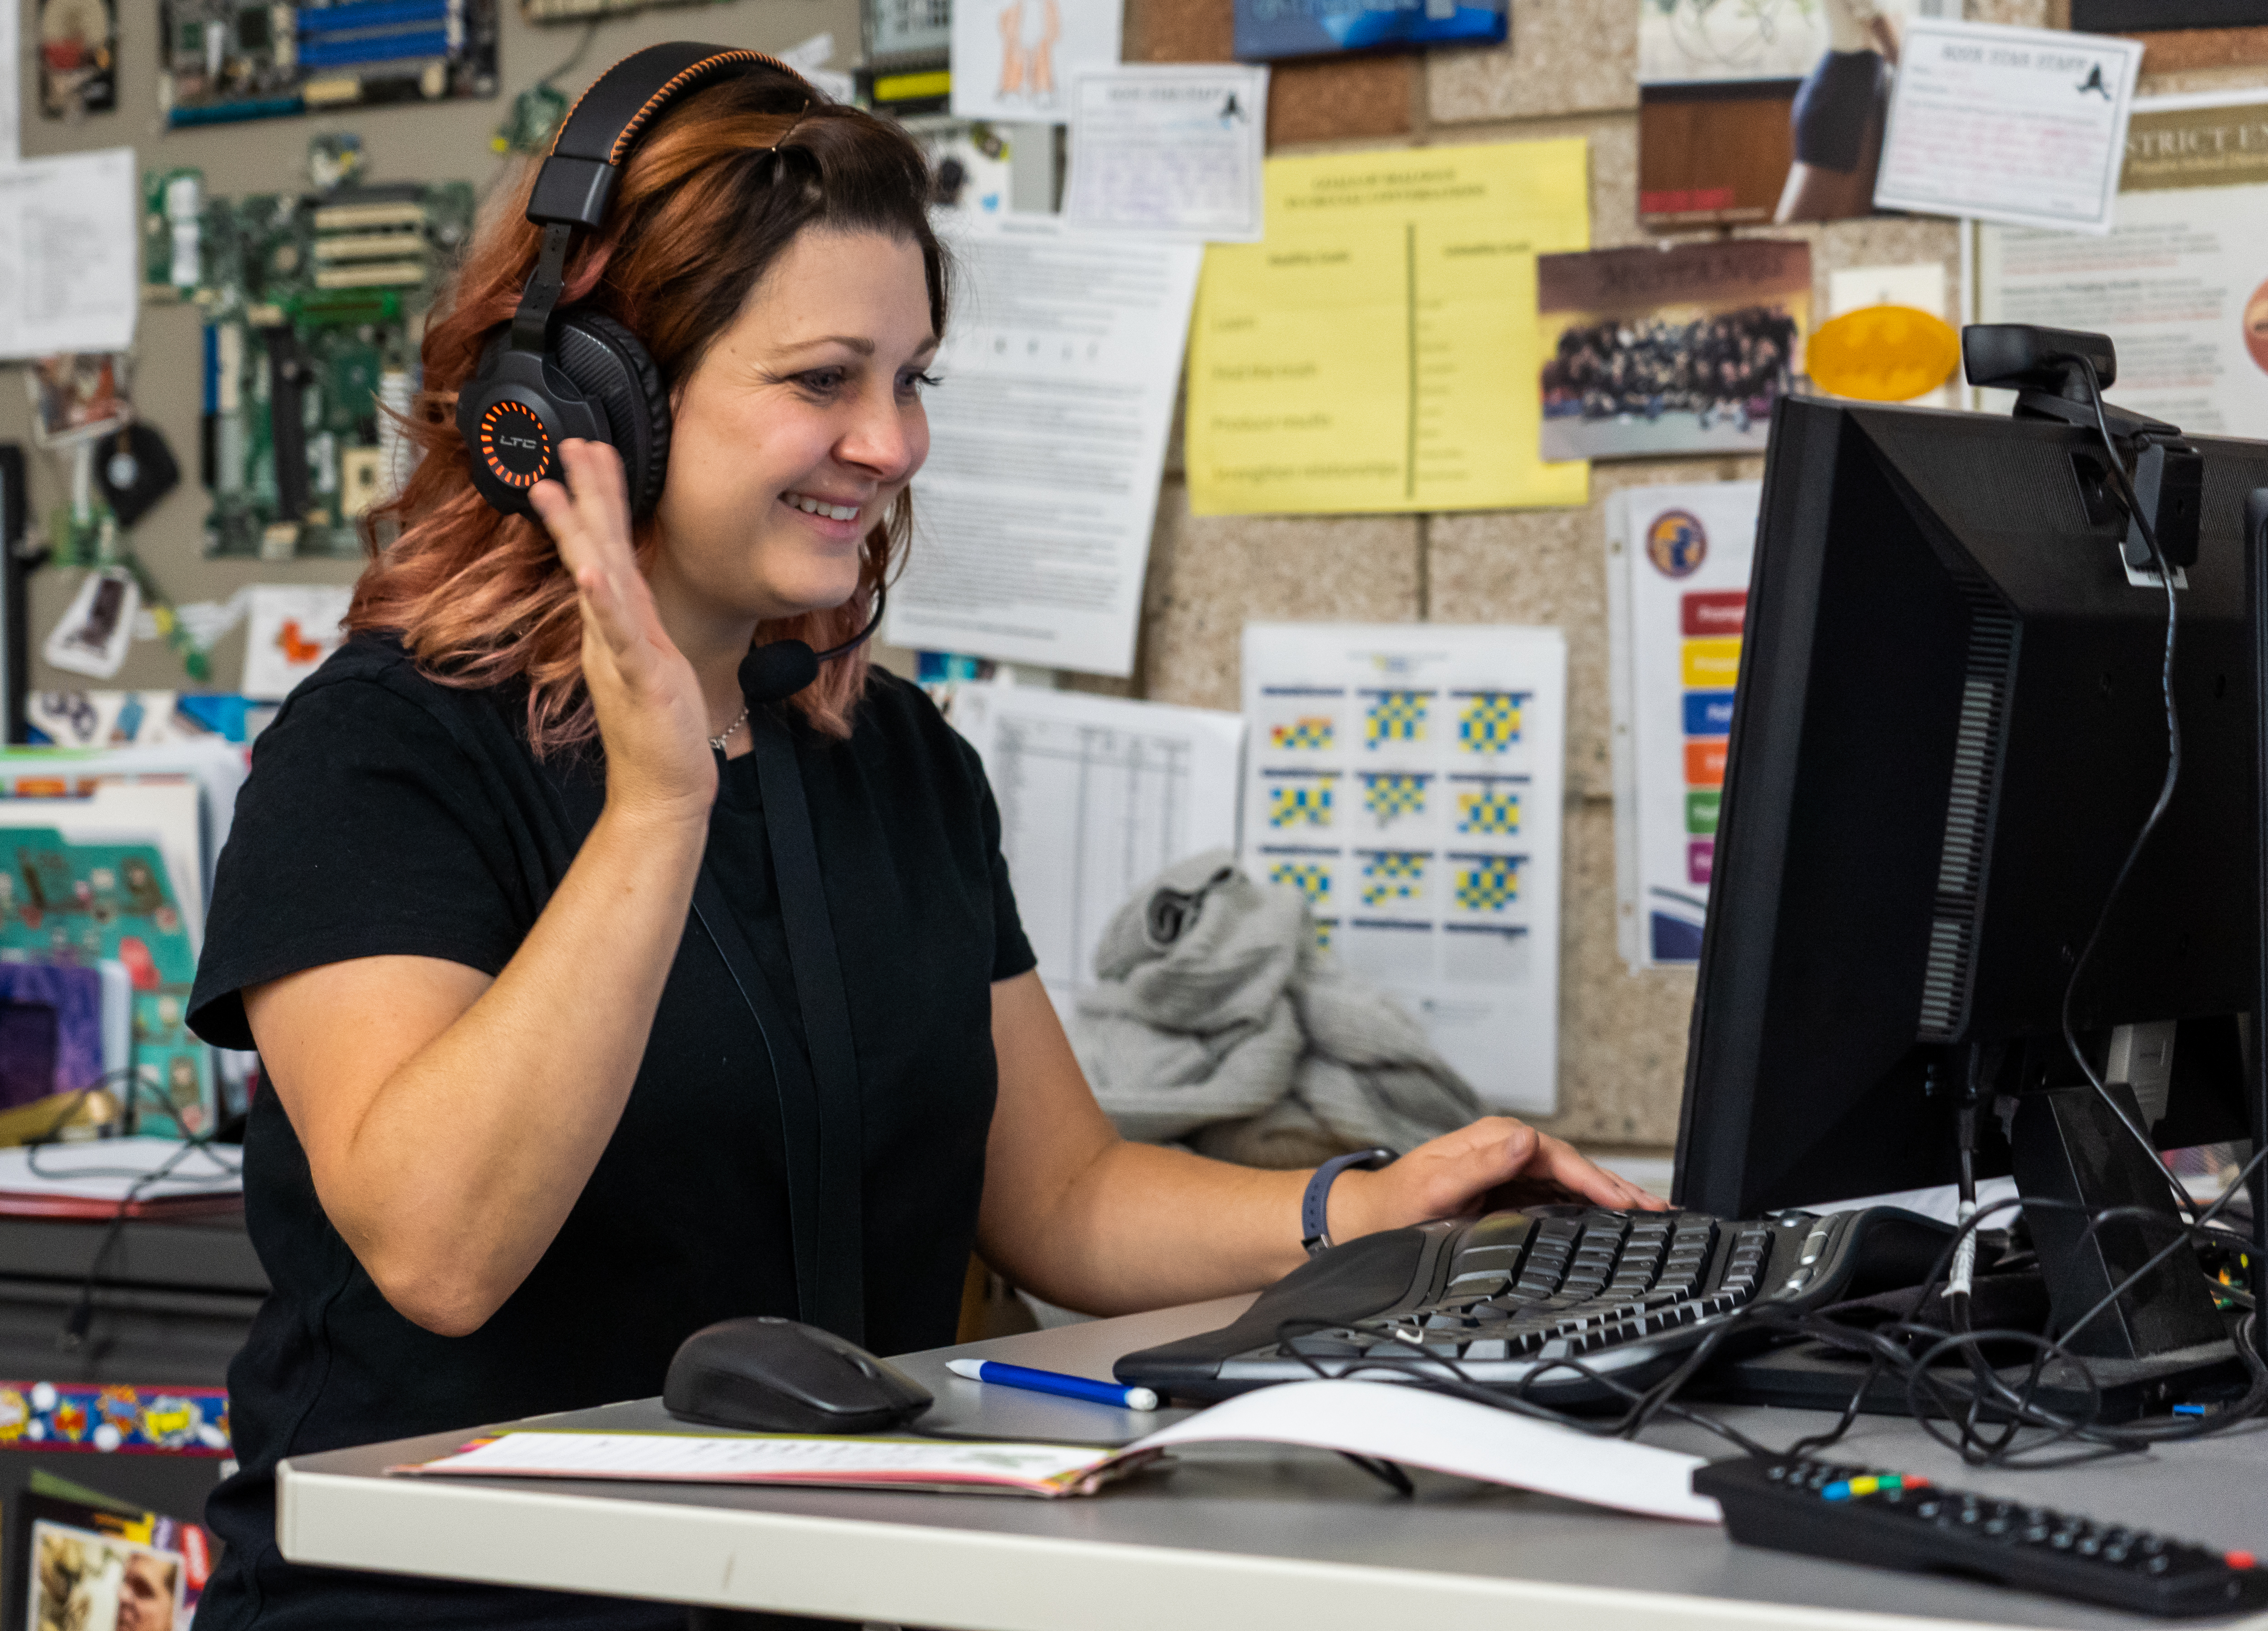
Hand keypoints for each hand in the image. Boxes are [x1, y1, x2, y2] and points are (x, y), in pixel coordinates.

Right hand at [528, 440, 715, 824]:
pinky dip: (602, 601)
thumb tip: (623, 586)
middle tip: (574, 443)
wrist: (663, 787)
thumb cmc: (660, 727)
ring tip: (562, 488)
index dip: (596, 501)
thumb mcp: (648, 658)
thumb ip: (632, 621)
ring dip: (580, 532)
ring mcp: (620, 651)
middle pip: (594, 550)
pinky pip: (617, 633)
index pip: (604, 549)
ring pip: (598, 581)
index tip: (590, 455)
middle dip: (585, 494)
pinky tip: (590, 571)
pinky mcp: (637, 677)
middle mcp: (611, 630)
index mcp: (616, 622)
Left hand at [1329, 1116, 1667, 1243]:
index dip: (1596, 1181)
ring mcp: (1509, 1171)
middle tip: (1660, 1211)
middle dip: (1617, 1190)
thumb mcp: (1435, 1187)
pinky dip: (1587, 1210)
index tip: (1626, 1202)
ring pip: (1571, 1184)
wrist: (1364, 1220)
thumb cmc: (1394, 1205)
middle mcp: (1506, 1150)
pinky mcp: (1508, 1193)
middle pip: (1574, 1168)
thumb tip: (1526, 1139)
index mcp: (1495, 1141)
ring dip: (1609, 1200)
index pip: (1558, 1158)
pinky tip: (1611, 1223)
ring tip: (1651, 1217)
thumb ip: (1481, 1164)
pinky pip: (1557, 1199)